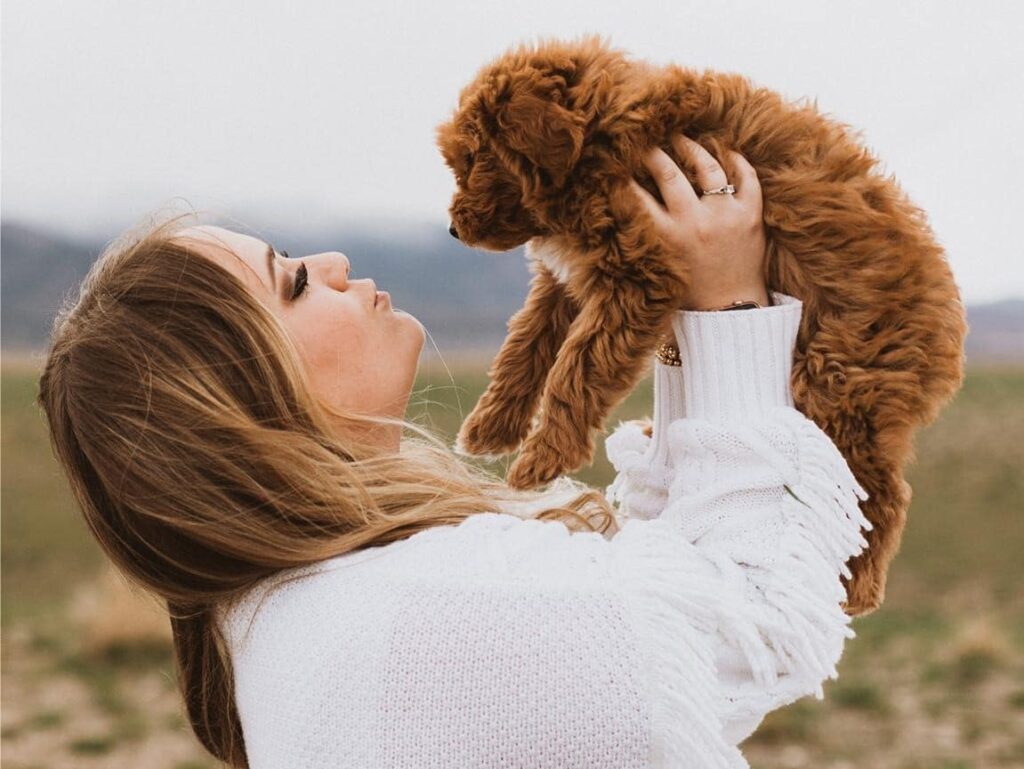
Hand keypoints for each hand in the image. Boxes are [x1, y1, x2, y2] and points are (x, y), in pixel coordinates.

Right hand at [629, 134, 768, 310]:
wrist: (731, 313)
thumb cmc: (690, 293)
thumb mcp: (660, 264)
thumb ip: (648, 234)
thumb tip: (627, 204)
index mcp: (668, 237)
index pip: (638, 196)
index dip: (624, 177)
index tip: (617, 165)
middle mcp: (696, 222)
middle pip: (668, 172)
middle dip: (652, 153)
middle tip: (644, 143)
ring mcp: (726, 215)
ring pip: (708, 167)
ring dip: (691, 148)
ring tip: (681, 139)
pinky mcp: (752, 216)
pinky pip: (747, 177)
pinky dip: (737, 161)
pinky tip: (726, 152)